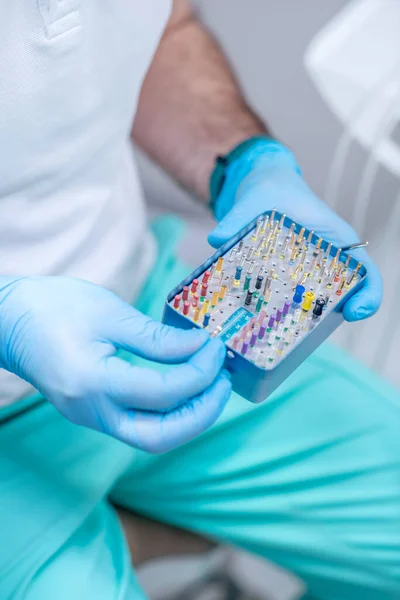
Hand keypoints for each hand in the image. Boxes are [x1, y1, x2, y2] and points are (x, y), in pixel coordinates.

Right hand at [0, 276, 230, 452]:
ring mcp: (91, 417)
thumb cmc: (52, 307)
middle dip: (202, 413)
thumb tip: (201, 347)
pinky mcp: (94, 412)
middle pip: (160, 437)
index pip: (163, 392)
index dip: (200, 372)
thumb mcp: (108, 312)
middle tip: (224, 381)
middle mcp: (91, 411)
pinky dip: (170, 411)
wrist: (8, 320)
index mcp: (92, 382)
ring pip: (151, 437)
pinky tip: (186, 385)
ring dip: (189, 417)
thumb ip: (156, 337)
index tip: (217, 347)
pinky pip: (140, 423)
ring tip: (212, 384)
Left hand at [209, 139, 381, 320]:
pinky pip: (288, 303)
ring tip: (284, 334)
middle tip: (314, 331)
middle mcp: (326, 262)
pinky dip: (278, 316)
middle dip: (333, 316)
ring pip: (315, 304)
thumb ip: (239, 217)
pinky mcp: (285, 283)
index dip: (368, 294)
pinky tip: (257, 324)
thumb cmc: (271, 192)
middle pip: (343, 296)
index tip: (354, 312)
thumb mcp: (257, 199)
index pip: (365, 271)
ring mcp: (306, 276)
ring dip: (303, 321)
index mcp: (335, 240)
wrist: (259, 194)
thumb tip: (217, 238)